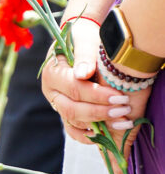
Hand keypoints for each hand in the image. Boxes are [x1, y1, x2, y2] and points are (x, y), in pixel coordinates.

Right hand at [41, 19, 148, 149]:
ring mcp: (56, 102)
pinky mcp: (64, 110)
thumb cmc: (83, 37)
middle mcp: (50, 90)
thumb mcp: (84, 39)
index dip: (97, 96)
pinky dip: (87, 136)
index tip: (120, 97)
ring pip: (72, 121)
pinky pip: (72, 129)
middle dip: (99, 112)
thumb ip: (84, 55)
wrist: (78, 40)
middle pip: (71, 109)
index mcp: (52, 72)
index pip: (74, 88)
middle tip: (124, 110)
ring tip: (122, 120)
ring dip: (98, 124)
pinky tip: (105, 134)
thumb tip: (83, 74)